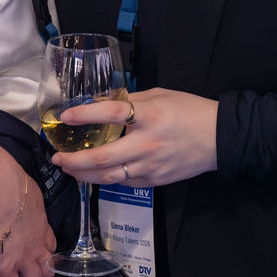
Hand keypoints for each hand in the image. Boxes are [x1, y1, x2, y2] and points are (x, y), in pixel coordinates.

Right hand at [0, 173, 54, 276]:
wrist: (1, 196)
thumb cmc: (11, 185)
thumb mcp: (26, 187)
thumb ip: (25, 193)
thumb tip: (19, 187)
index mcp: (40, 222)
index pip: (49, 242)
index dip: (51, 253)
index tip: (52, 259)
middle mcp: (37, 243)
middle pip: (47, 266)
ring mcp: (24, 258)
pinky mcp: (7, 269)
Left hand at [51, 88, 217, 188]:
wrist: (218, 138)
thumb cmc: (190, 111)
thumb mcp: (159, 95)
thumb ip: (130, 100)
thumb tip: (102, 104)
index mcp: (150, 115)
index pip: (111, 114)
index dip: (84, 115)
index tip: (65, 116)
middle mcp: (147, 143)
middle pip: (102, 158)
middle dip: (74, 160)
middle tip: (57, 158)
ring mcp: (151, 166)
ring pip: (109, 177)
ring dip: (84, 175)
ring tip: (69, 169)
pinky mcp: (154, 181)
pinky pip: (124, 182)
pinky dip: (106, 179)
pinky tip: (94, 174)